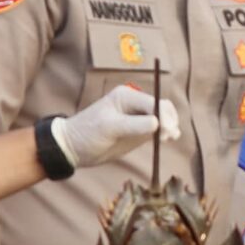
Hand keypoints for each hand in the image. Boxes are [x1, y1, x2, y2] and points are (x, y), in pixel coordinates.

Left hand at [55, 84, 179, 169]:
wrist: (74, 147)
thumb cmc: (87, 132)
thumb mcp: (109, 127)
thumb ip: (134, 125)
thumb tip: (158, 124)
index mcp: (127, 96)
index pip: (153, 103)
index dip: (163, 116)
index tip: (166, 131)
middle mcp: (135, 104)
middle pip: (162, 108)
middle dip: (169, 120)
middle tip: (169, 136)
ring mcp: (138, 118)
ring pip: (162, 118)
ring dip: (170, 126)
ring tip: (171, 137)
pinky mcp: (138, 131)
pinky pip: (157, 129)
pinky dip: (165, 133)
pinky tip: (168, 139)